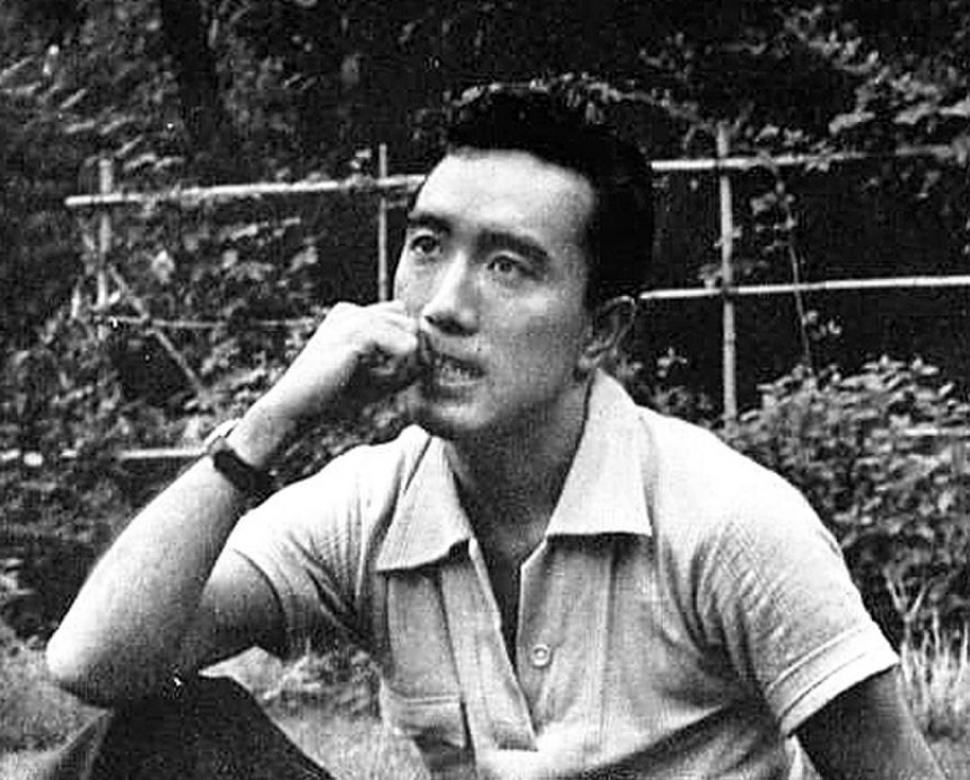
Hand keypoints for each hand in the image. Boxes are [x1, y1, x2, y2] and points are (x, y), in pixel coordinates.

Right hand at [262, 300, 423, 423]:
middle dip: (410, 353)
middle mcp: (351, 310)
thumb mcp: (375, 380)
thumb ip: (403, 366)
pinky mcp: (356, 332)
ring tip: (382, 382)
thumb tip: (431, 358)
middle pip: (410, 323)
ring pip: (411, 332)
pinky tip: (378, 381)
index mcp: (351, 316)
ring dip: (405, 363)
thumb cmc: (332, 398)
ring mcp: (352, 317)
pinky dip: (400, 368)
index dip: (406, 347)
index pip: (400, 319)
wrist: (294, 409)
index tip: (394, 375)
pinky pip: (405, 345)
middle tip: (390, 381)